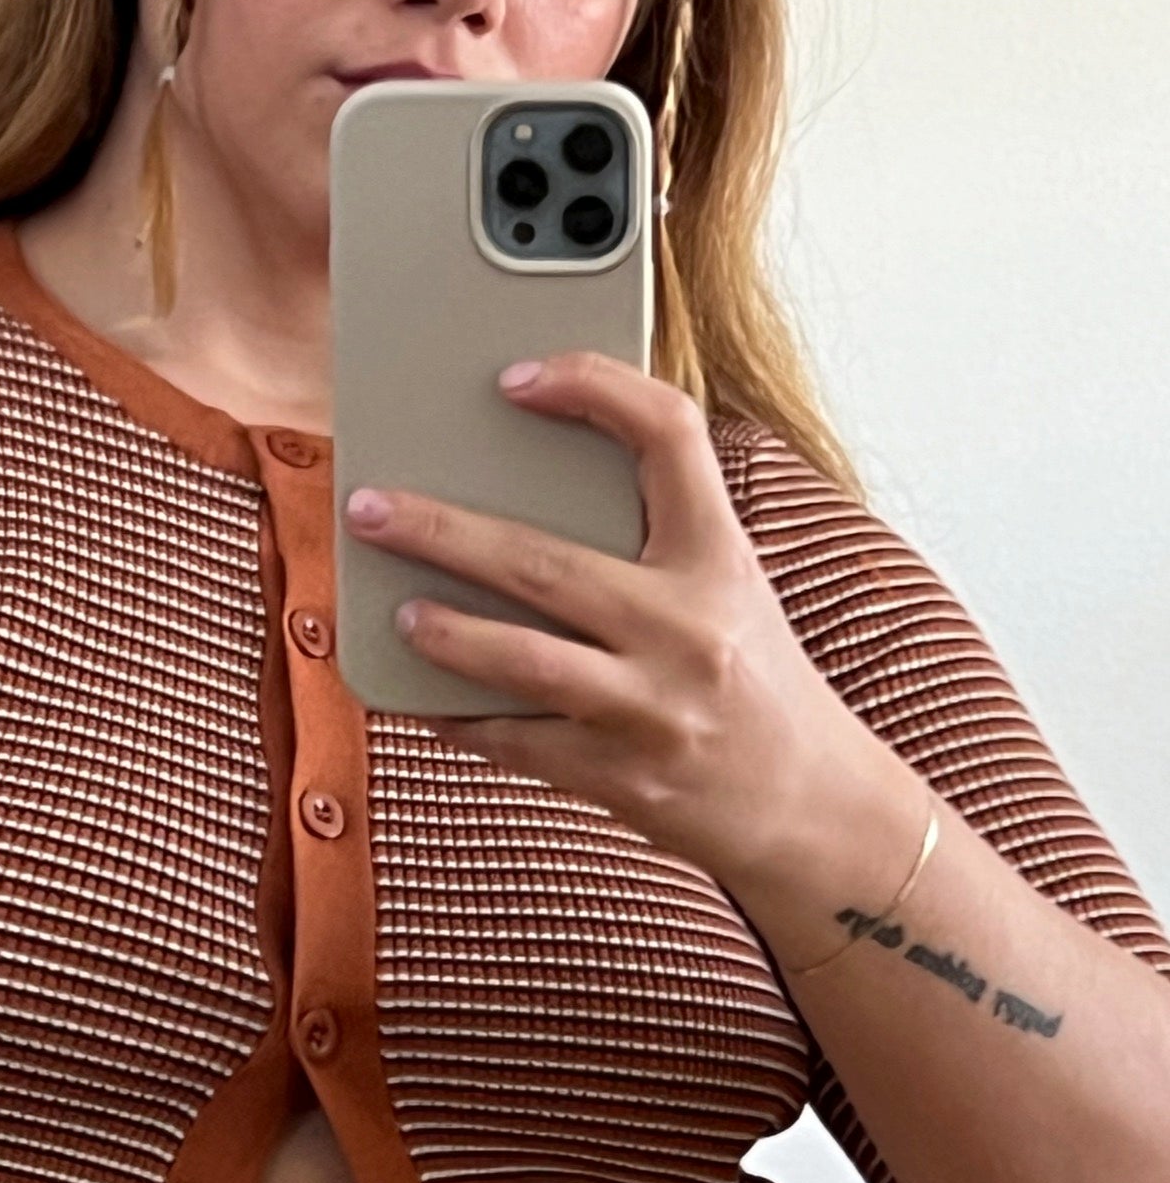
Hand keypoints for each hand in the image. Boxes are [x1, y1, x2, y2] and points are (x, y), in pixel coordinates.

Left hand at [341, 352, 919, 926]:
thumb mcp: (729, 590)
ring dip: (444, 634)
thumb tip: (526, 494)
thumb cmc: (753, 681)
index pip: (669, 434)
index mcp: (720, 558)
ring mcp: (651, 709)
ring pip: (522, 660)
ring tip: (396, 610)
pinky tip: (422, 701)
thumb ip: (658, 539)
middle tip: (370, 507)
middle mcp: (689, 628)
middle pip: (546, 562)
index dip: (593, 387)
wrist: (811, 804)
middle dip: (443, 532)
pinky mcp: (620, 778)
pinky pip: (518, 744)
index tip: (516, 378)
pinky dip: (462, 719)